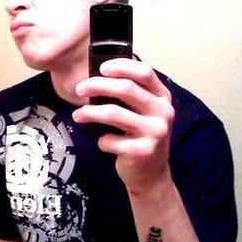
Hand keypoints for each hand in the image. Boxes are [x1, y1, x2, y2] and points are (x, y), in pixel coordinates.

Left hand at [72, 58, 174, 194]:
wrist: (152, 175)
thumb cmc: (141, 138)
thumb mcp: (144, 113)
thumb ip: (131, 95)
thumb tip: (98, 76)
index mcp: (163, 97)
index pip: (144, 72)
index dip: (121, 66)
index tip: (101, 68)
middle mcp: (163, 112)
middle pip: (125, 88)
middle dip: (97, 85)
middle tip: (79, 89)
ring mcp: (155, 132)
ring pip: (113, 113)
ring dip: (89, 112)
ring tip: (78, 115)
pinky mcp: (142, 151)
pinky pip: (110, 139)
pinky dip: (101, 140)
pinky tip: (102, 142)